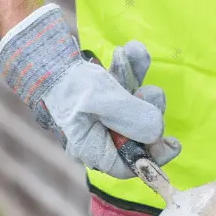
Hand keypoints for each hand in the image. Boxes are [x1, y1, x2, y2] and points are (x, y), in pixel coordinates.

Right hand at [0, 4, 179, 178]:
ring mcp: (102, 113)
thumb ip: (131, 117)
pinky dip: (131, 66)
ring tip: (133, 55)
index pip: (129, 165)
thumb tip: (158, 132)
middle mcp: (98, 134)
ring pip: (133, 103)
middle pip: (136, 132)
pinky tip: (131, 50)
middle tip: (150, 92)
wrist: (42, 54)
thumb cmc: (69, 82)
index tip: (173, 142)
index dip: (153, 156)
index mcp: (92, 148)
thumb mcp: (102, 100)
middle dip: (147, 107)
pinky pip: (125, 83)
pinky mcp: (104, 92)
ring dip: (139, 78)